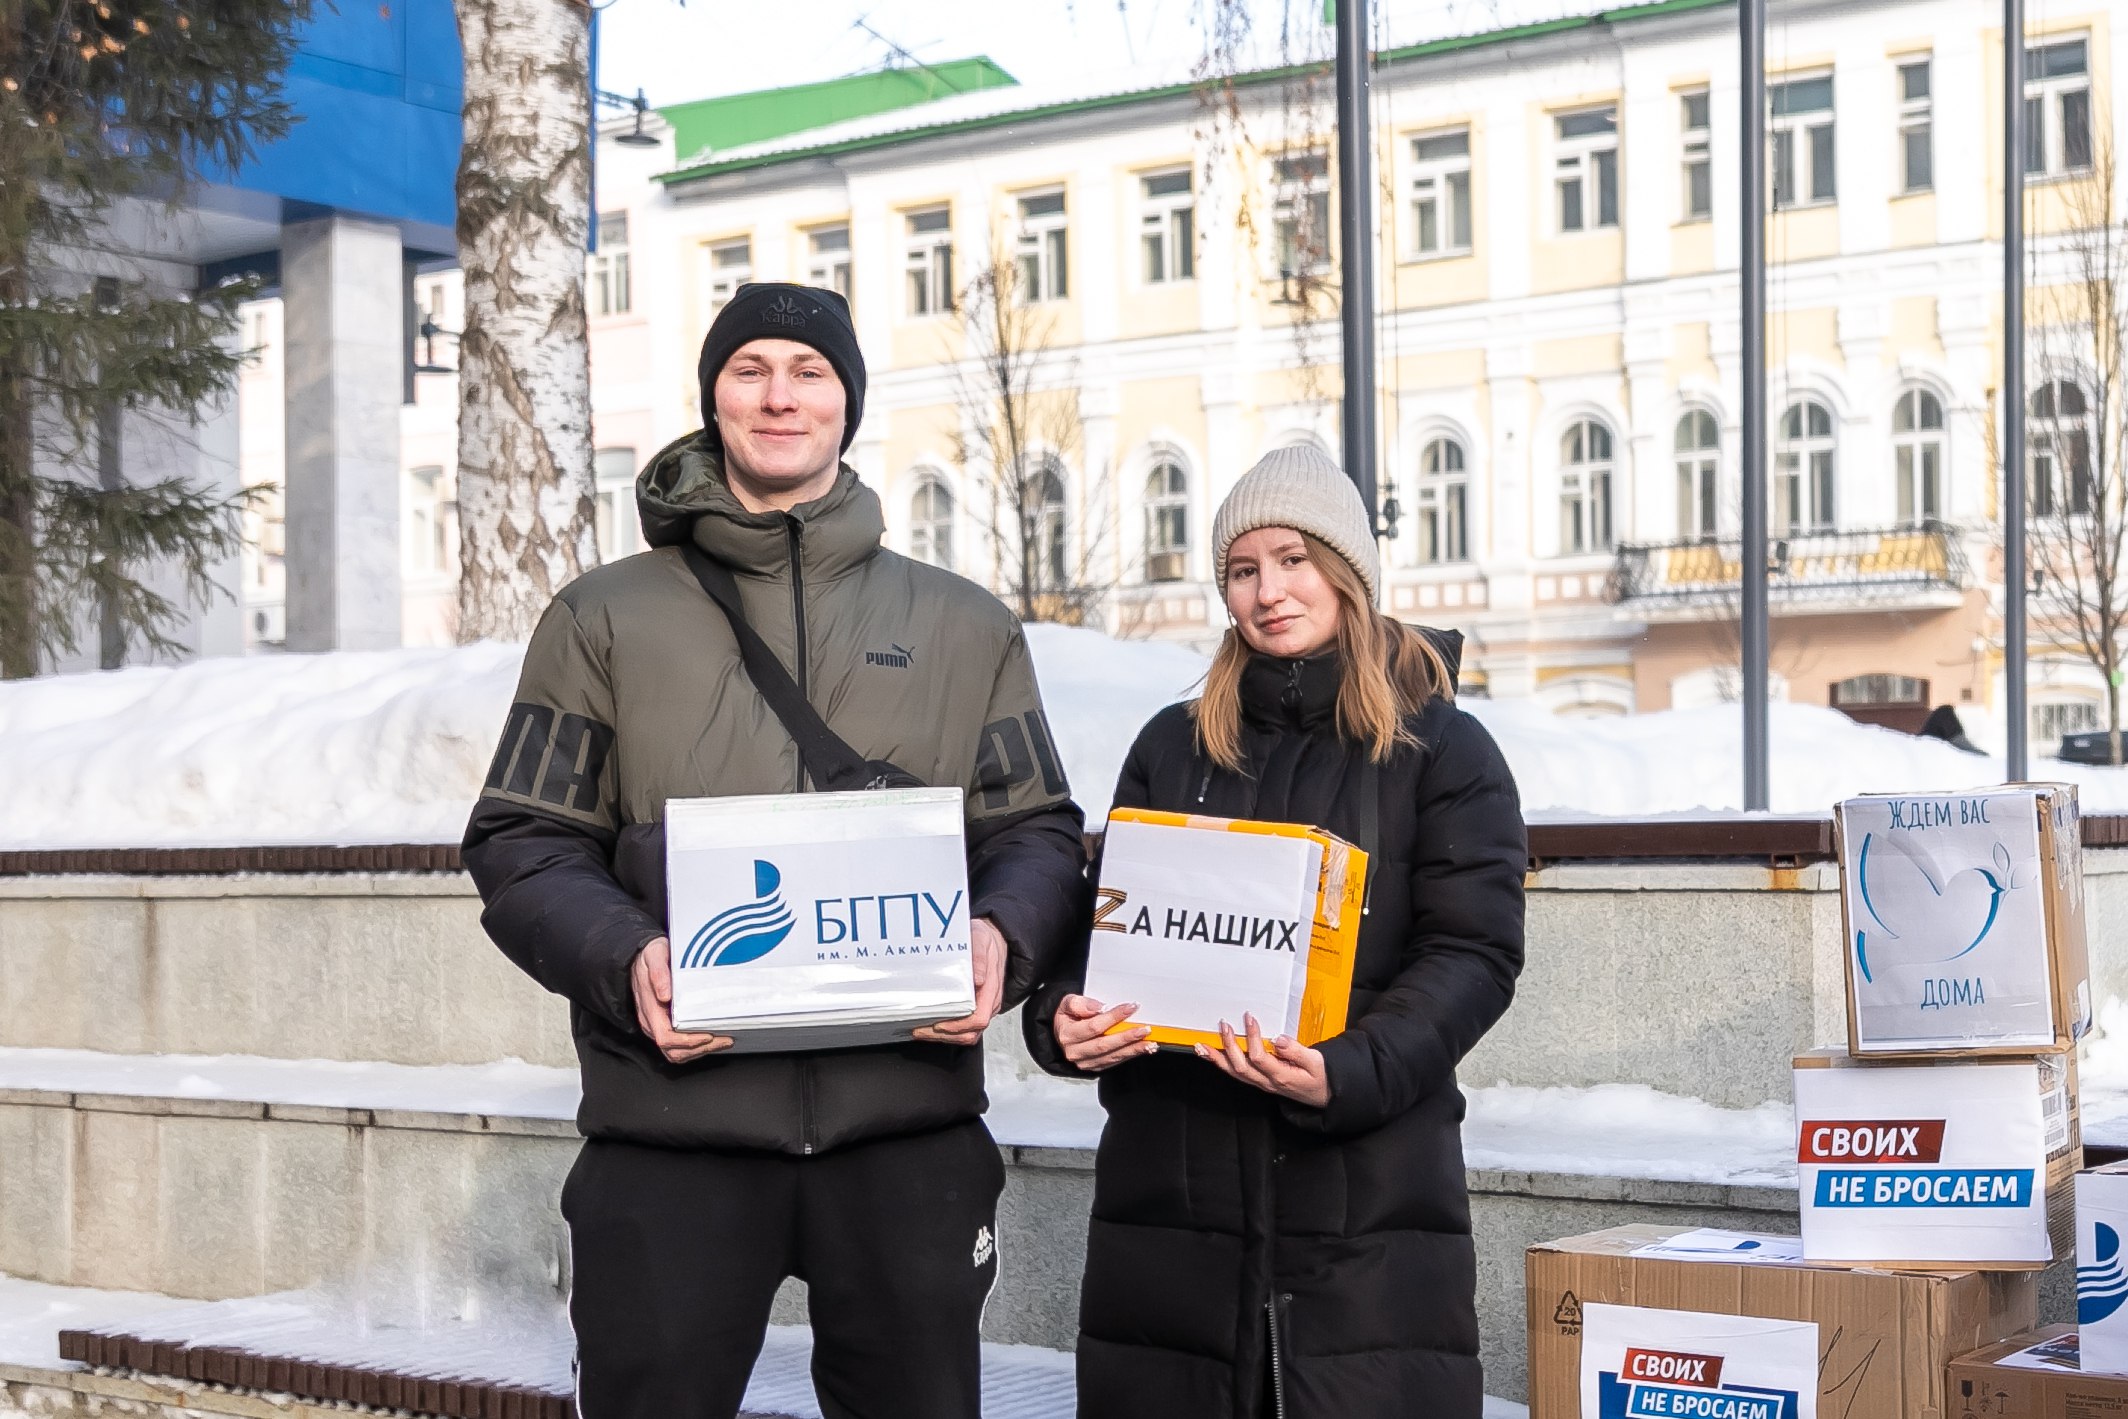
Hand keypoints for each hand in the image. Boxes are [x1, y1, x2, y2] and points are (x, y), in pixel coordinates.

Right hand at [630, 937, 733, 1063]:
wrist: (640, 958)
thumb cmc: (650, 957)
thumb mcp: (654, 955)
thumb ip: (659, 973)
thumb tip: (665, 995)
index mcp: (650, 1010)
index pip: (666, 1038)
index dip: (688, 1041)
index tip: (708, 1035)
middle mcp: (652, 1023)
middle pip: (674, 1051)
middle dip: (700, 1049)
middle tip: (725, 1039)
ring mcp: (658, 1027)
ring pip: (677, 1053)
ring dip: (701, 1051)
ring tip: (723, 1041)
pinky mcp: (665, 1026)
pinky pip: (679, 1047)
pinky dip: (697, 1048)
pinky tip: (713, 1039)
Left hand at [913, 917, 1007, 1044]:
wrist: (996, 941)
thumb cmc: (986, 941)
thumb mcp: (981, 939)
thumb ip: (978, 957)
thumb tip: (978, 979)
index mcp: (991, 989)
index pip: (978, 1018)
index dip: (957, 1026)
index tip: (938, 1024)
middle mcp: (989, 1002)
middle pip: (971, 1032)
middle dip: (944, 1035)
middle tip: (921, 1030)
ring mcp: (984, 1007)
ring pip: (968, 1035)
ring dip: (944, 1037)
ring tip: (922, 1031)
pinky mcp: (977, 1008)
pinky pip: (965, 1029)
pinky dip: (948, 1032)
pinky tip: (932, 1027)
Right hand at [1054, 994, 1156, 1072]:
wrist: (1062, 1031)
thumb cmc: (1067, 1016)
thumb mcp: (1068, 1003)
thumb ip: (1082, 1004)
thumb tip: (1101, 1008)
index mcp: (1068, 1035)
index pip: (1094, 1027)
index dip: (1114, 1017)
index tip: (1130, 1007)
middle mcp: (1075, 1052)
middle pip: (1105, 1045)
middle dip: (1127, 1037)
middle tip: (1145, 1029)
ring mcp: (1086, 1062)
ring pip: (1113, 1056)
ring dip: (1133, 1049)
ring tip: (1149, 1041)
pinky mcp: (1096, 1066)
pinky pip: (1115, 1061)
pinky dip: (1131, 1055)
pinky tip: (1142, 1048)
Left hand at [1194, 1014, 1330, 1107]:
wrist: (1323, 1094)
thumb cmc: (1320, 1077)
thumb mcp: (1316, 1062)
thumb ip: (1297, 1051)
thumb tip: (1278, 1038)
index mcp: (1281, 1077)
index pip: (1259, 1058)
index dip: (1252, 1038)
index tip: (1250, 1019)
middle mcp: (1267, 1082)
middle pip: (1241, 1066)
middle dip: (1229, 1045)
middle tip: (1224, 1025)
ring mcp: (1261, 1083)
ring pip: (1234, 1072)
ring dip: (1217, 1058)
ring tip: (1202, 1045)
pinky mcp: (1259, 1080)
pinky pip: (1236, 1073)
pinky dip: (1221, 1063)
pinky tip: (1212, 1054)